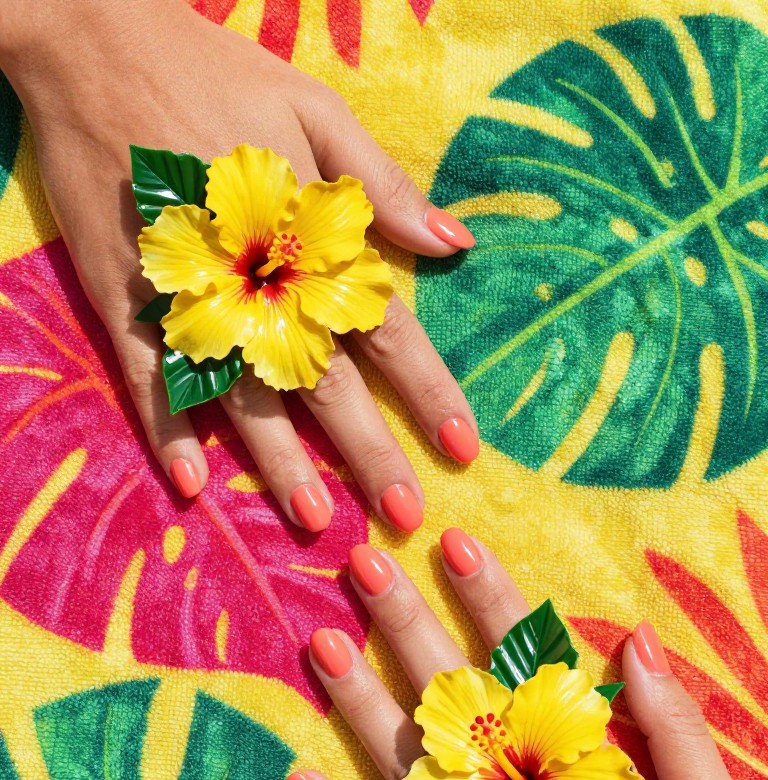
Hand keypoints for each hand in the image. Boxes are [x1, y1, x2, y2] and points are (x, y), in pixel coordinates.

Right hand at [0, 0, 477, 530]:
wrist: (93, 44)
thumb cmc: (216, 75)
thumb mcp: (316, 111)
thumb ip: (380, 189)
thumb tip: (454, 247)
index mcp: (309, 235)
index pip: (385, 329)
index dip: (427, 392)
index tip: (463, 449)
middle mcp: (255, 276)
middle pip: (324, 379)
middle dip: (367, 450)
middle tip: (402, 516)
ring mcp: (185, 292)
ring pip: (241, 392)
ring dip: (277, 460)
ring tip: (311, 516)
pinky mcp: (124, 299)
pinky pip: (150, 377)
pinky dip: (169, 430)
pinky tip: (194, 485)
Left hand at [287, 531, 766, 779]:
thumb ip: (673, 724)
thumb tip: (633, 638)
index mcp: (585, 774)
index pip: (528, 662)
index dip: (490, 596)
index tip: (453, 542)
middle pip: (453, 697)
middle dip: (405, 621)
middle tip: (363, 561)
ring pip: (403, 767)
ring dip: (359, 701)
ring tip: (321, 640)